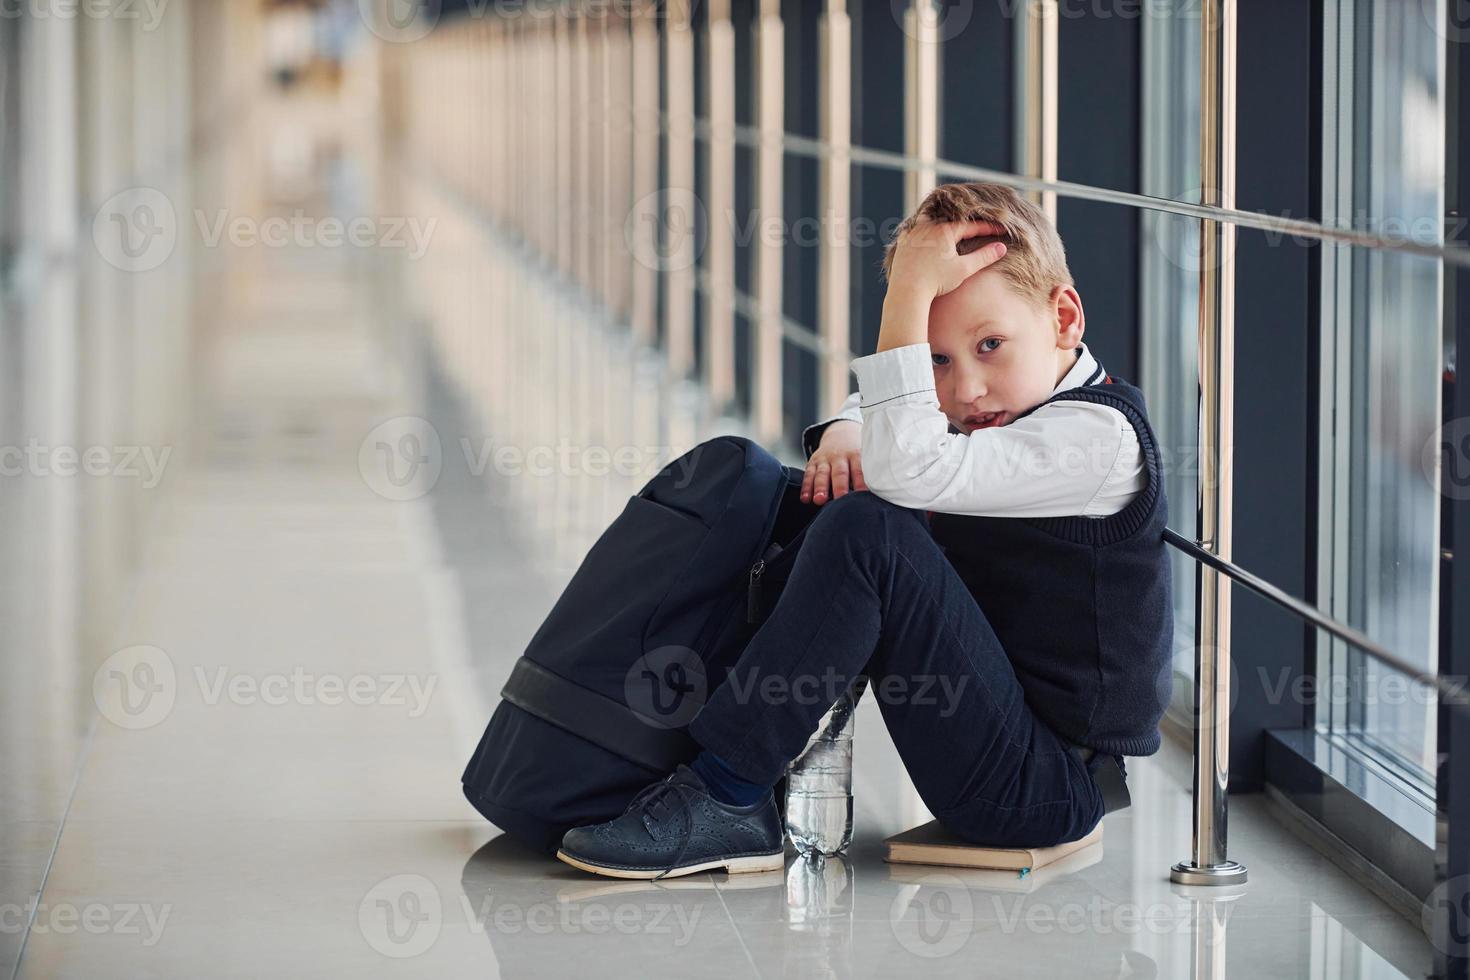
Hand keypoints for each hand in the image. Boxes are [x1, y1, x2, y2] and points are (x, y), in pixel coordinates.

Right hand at [801, 420, 865, 505]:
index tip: (863, 496)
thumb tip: (880, 495)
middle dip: (839, 486)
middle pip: (840, 472)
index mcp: (856, 454)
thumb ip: (869, 472)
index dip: (861, 482)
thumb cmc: (857, 454)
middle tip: (840, 499)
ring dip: (820, 487)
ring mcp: (825, 459)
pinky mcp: (813, 462)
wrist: (841, 434)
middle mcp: (840, 456)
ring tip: (819, 500)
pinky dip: (806, 487)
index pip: (859, 470)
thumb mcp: (865, 456)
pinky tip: (805, 499)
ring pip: (822, 473)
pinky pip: (808, 475)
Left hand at [885, 216, 1008, 301]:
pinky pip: (912, 230)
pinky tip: (921, 231)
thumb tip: (1001, 248)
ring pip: (929, 219)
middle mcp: (928, 227)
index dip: (987, 228)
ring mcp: (914, 233)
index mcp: (945, 230)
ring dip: (940, 220)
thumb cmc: (936, 281)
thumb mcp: (964, 269)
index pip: (971, 226)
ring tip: (947, 221)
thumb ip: (983, 257)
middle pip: (950, 219)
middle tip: (977, 222)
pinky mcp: (903, 243)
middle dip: (964, 221)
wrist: (907, 290)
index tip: (1000, 230)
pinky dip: (920, 229)